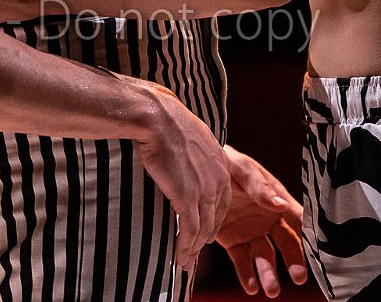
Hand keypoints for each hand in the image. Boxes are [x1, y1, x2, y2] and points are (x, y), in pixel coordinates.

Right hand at [123, 74, 233, 275]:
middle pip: (214, 218)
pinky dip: (185, 247)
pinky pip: (190, 230)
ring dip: (194, 249)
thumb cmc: (168, 122)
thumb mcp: (192, 139)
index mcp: (222, 165)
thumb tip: (185, 159)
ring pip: (203, 229)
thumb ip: (196, 155)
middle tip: (195, 252)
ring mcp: (204, 190)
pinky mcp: (187, 197)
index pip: (221, 202)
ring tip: (185, 262)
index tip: (204, 233)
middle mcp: (219, 180)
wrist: (158, 118)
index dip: (211, 220)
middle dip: (205, 238)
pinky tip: (180, 257)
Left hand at [215, 144, 307, 296]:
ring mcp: (251, 230)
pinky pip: (242, 260)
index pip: (296, 218)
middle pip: (286, 243)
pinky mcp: (232, 240)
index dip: (308, 233)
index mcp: (275, 198)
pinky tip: (251, 287)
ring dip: (269, 274)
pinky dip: (247, 274)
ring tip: (272, 290)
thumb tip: (280, 205)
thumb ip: (259, 187)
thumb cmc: (226, 162)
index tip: (318, 251)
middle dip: (294, 260)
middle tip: (299, 278)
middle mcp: (267, 218)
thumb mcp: (241, 168)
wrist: (197, 169)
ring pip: (265, 256)